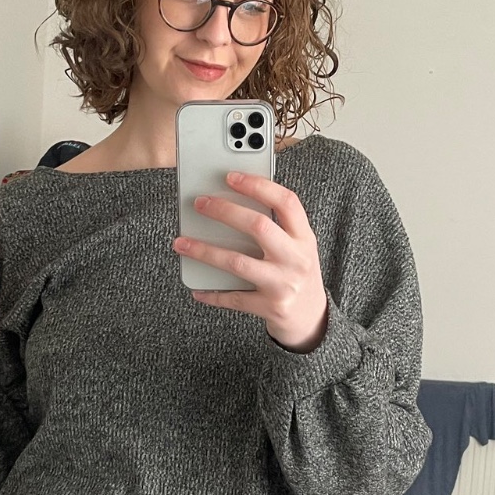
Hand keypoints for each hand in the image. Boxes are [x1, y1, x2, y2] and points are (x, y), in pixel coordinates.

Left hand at [172, 171, 328, 351]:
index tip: (231, 176)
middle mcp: (296, 259)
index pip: (287, 202)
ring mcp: (283, 285)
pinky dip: (212, 294)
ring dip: (205, 251)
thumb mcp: (297, 247)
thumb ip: (276, 227)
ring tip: (181, 243)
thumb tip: (230, 202)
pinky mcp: (270, 308)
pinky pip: (234, 298)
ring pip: (237, 262)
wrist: (312, 319)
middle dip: (225, 211)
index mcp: (304, 238)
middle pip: (259, 226)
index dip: (258, 186)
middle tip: (200, 203)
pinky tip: (196, 288)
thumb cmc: (296, 274)